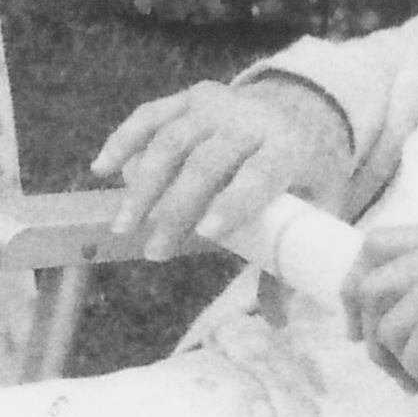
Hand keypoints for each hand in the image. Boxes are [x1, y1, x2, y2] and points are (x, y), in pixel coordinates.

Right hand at [90, 76, 352, 260]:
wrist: (301, 110)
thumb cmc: (305, 171)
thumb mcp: (315, 206)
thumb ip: (291, 256)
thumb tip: (277, 319)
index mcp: (287, 148)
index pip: (259, 174)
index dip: (233, 202)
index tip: (206, 233)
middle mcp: (248, 119)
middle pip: (204, 161)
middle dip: (175, 208)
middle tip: (155, 253)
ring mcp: (215, 103)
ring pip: (170, 140)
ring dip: (142, 185)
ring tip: (123, 226)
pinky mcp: (189, 97)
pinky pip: (150, 115)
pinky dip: (123, 140)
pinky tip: (101, 169)